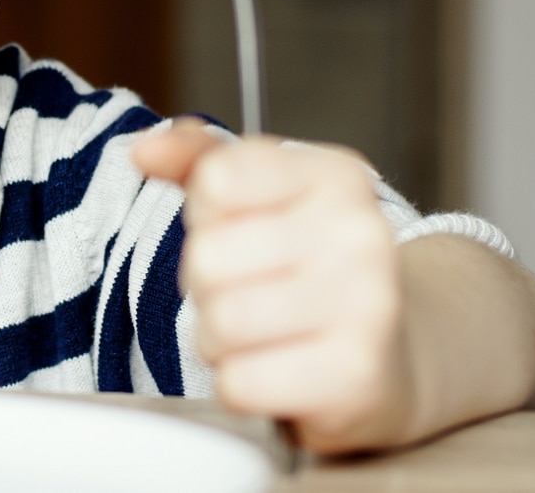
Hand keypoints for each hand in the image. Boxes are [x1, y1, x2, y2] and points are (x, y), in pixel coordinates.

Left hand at [133, 118, 407, 453]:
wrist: (391, 357)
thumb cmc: (308, 268)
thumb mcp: (262, 197)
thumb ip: (199, 161)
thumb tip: (143, 150)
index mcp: (336, 176)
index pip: (217, 180)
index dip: (208, 215)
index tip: (245, 229)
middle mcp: (360, 234)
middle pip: (208, 257)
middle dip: (209, 285)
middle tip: (251, 291)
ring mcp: (367, 306)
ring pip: (220, 323)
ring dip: (220, 338)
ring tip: (262, 332)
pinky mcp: (355, 376)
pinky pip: (239, 383)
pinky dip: (242, 384)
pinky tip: (278, 370)